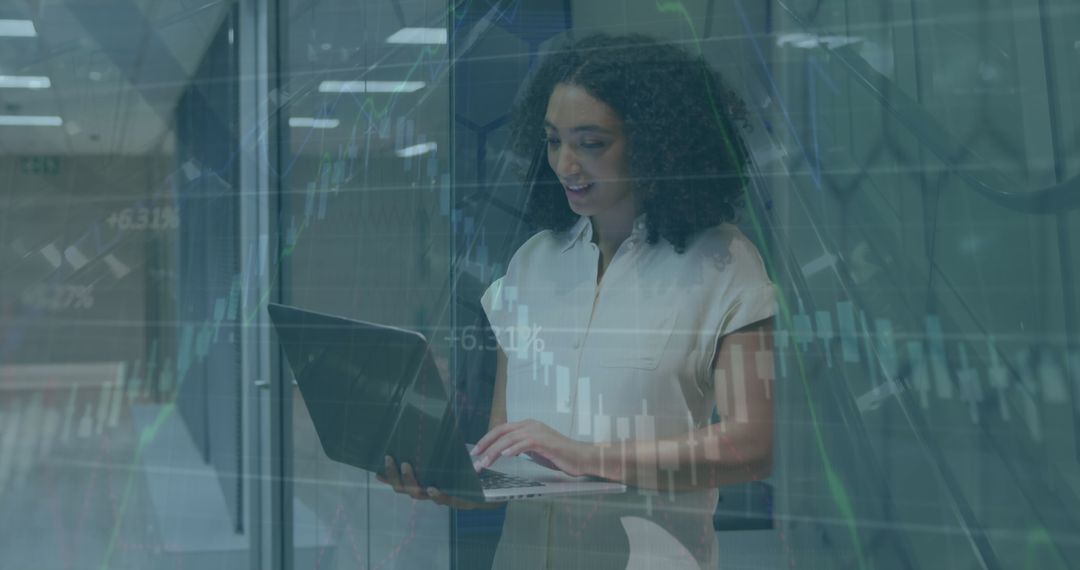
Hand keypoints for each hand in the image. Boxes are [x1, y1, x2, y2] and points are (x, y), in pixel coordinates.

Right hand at [376, 456, 497, 509]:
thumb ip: (441, 445)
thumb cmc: (471, 471)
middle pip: (405, 489)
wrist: (497, 487)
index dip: (388, 477)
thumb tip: (431, 416)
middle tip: (390, 458)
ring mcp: (444, 497)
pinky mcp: (460, 500)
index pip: (402, 482)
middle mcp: (431, 491)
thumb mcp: (453, 456)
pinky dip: (436, 493)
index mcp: (427, 481)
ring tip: (407, 465)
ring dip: (411, 481)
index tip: (374, 470)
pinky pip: (444, 499)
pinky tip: (431, 486)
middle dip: (394, 475)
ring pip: (420, 494)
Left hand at [470, 420, 595, 476]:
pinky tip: (505, 455)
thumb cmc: (559, 455)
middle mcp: (531, 425)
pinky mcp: (545, 442)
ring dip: (494, 452)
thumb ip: (521, 446)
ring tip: (484, 463)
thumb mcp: (535, 449)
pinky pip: (525, 443)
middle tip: (475, 459)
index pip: (502, 429)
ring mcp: (538, 432)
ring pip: (510, 439)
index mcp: (528, 425)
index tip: (476, 452)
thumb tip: (503, 451)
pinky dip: (514, 448)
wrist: (581, 457)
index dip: (487, 439)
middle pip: (502, 432)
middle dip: (486, 445)